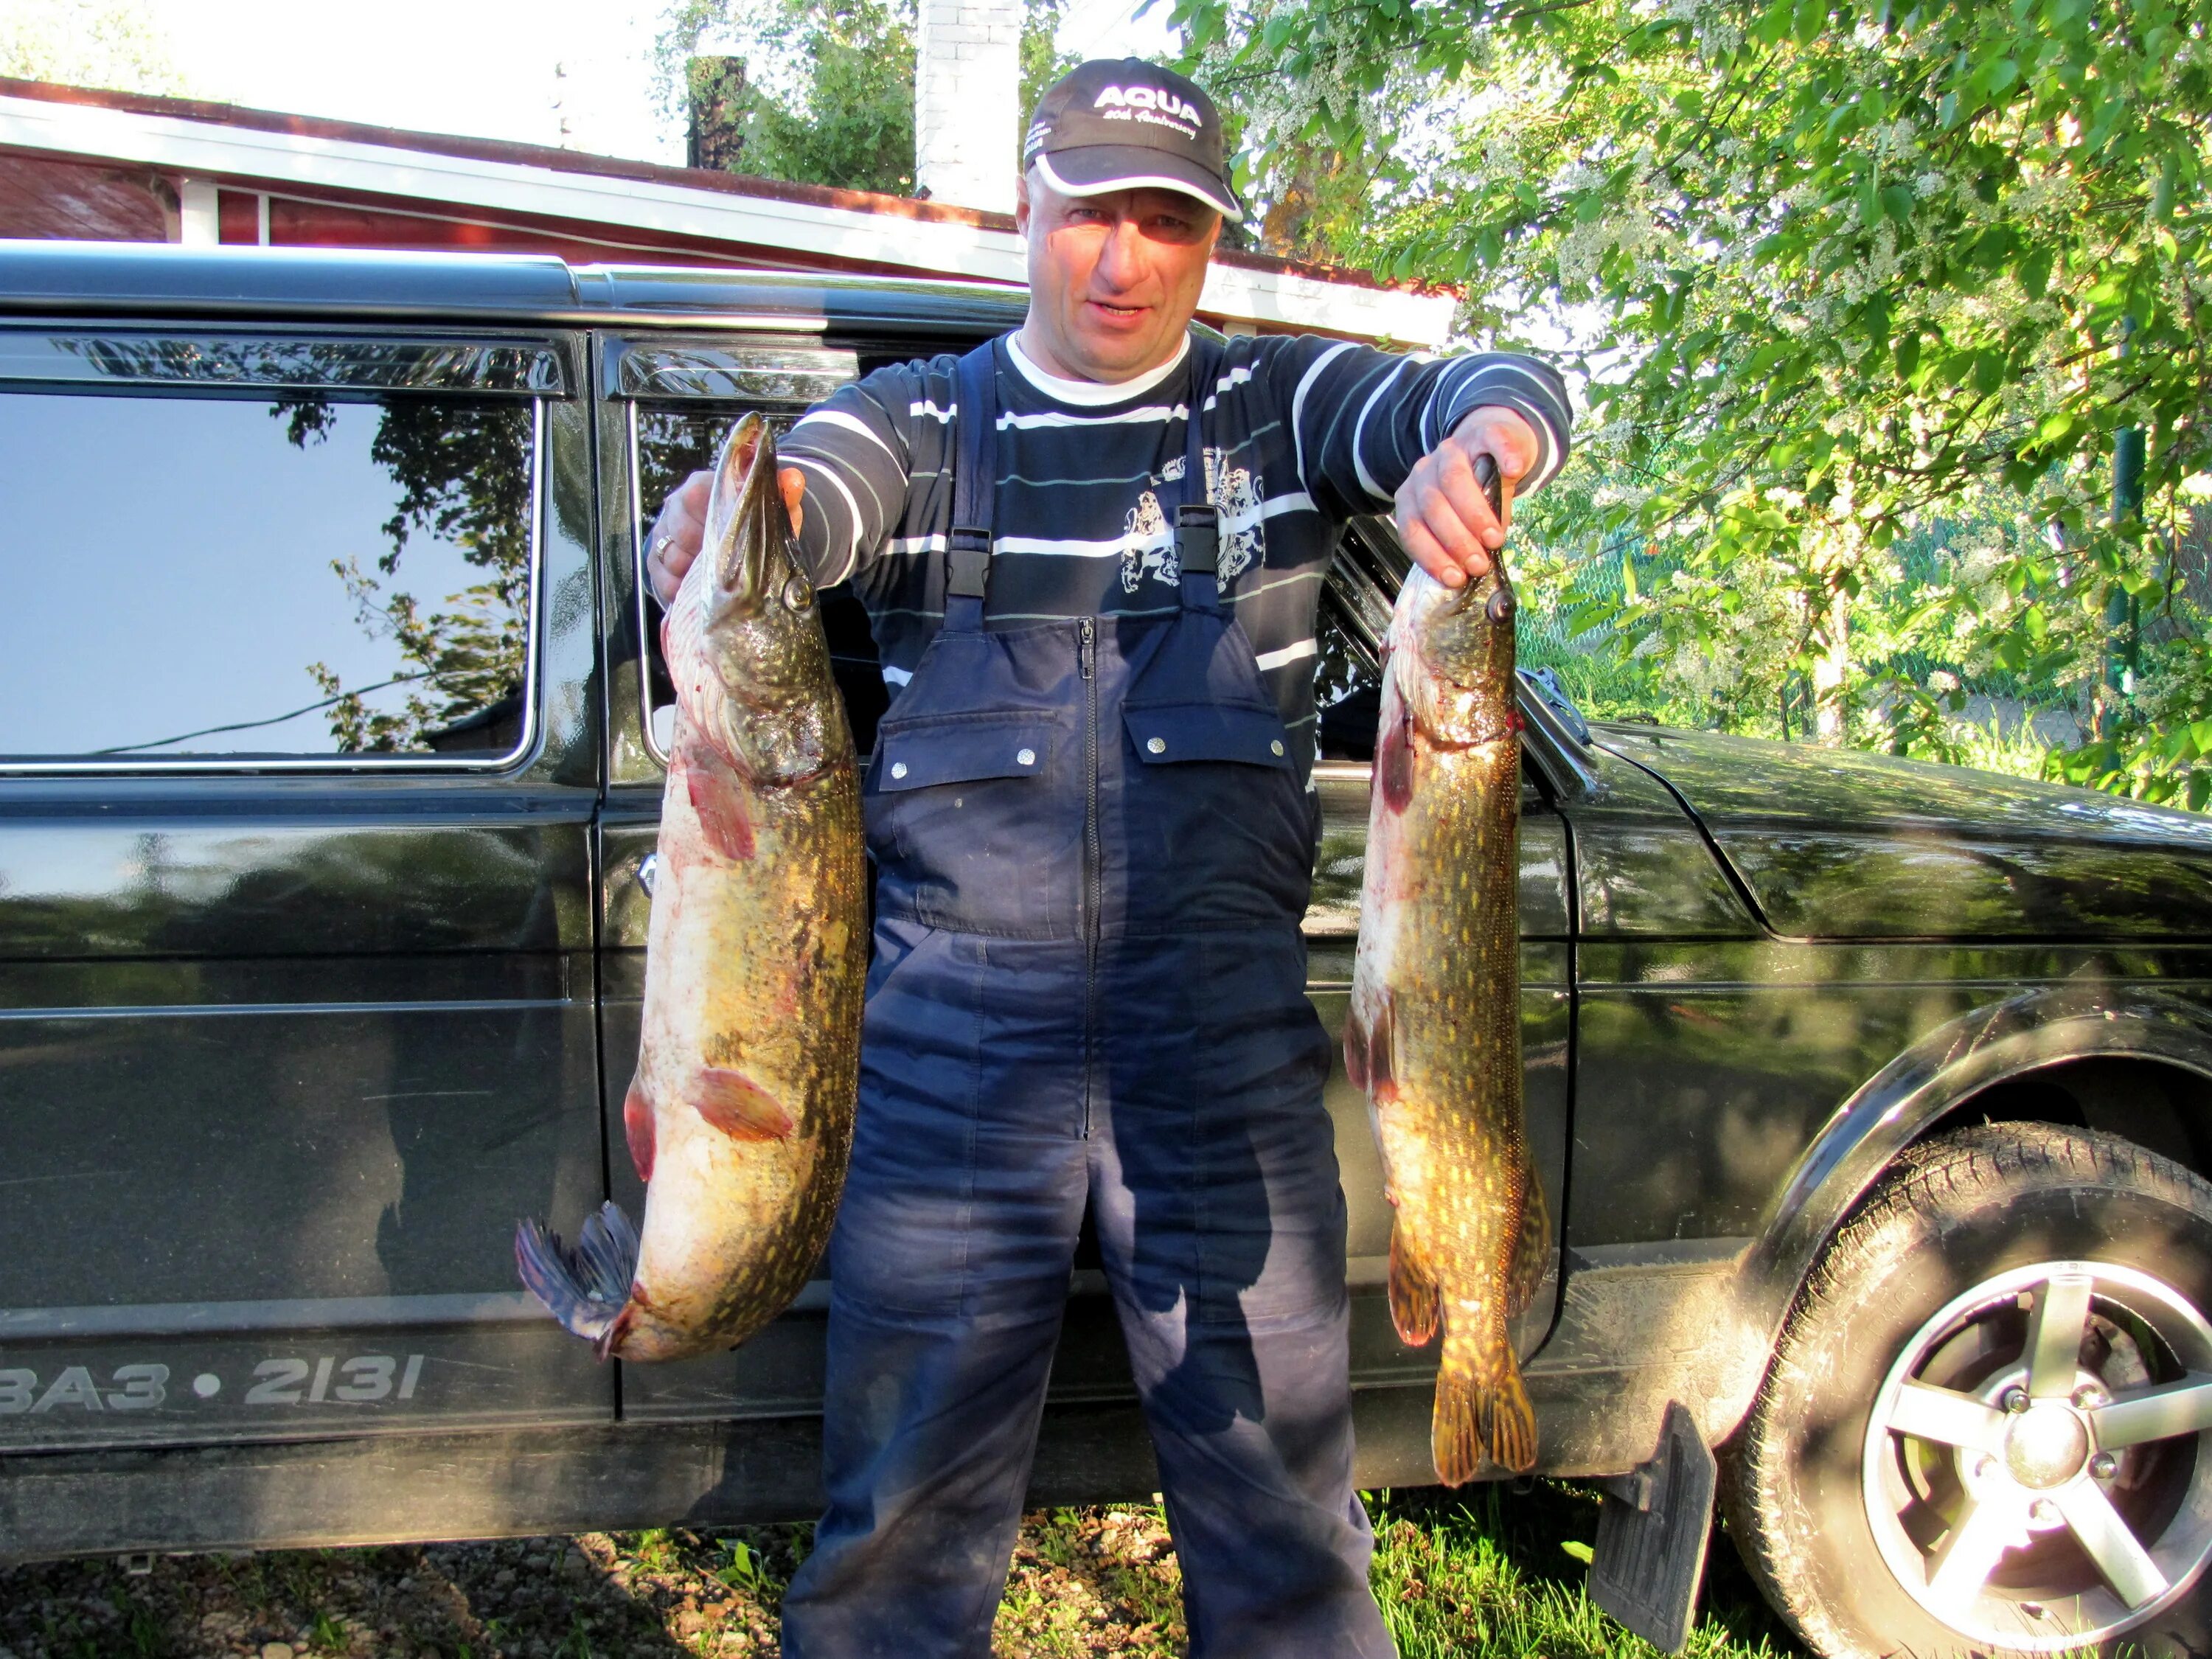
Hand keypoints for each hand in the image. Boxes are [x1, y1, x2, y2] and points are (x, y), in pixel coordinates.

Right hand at [644, 455, 806, 605]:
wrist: (738, 555)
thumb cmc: (754, 529)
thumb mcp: (774, 514)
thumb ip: (785, 495)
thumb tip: (794, 478)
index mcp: (702, 487)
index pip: (696, 493)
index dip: (711, 518)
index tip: (730, 538)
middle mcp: (677, 506)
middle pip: (680, 529)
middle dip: (704, 551)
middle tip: (728, 563)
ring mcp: (663, 533)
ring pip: (669, 555)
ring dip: (694, 571)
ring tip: (716, 577)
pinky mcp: (654, 561)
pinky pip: (661, 578)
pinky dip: (680, 588)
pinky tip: (699, 590)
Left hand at [1393, 406, 1540, 588]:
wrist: (1495, 446)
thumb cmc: (1477, 492)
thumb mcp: (1464, 520)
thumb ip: (1462, 540)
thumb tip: (1472, 571)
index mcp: (1413, 495)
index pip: (1412, 527)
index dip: (1431, 555)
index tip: (1455, 577)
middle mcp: (1425, 470)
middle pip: (1432, 505)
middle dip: (1455, 540)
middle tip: (1478, 563)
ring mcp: (1452, 448)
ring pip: (1453, 479)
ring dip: (1474, 514)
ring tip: (1494, 539)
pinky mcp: (1483, 431)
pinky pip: (1491, 441)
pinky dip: (1503, 457)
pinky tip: (1513, 472)